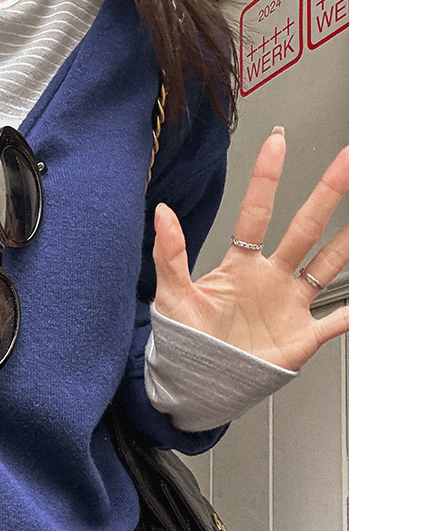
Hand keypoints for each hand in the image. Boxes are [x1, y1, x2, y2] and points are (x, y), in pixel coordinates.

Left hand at [153, 128, 348, 371]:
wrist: (196, 387)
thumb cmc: (186, 343)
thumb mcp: (172, 296)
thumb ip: (170, 254)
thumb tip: (161, 213)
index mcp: (241, 266)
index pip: (257, 213)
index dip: (266, 179)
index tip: (276, 143)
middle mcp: (271, 279)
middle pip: (304, 228)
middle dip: (326, 194)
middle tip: (346, 161)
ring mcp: (288, 306)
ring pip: (325, 266)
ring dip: (347, 242)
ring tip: (369, 217)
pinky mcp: (300, 338)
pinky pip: (332, 324)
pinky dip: (350, 315)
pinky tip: (365, 302)